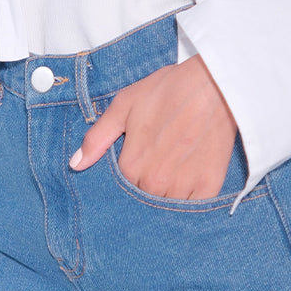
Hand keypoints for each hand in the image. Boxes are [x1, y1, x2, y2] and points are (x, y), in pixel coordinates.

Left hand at [70, 54, 238, 198]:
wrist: (215, 83)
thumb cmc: (169, 90)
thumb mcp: (125, 104)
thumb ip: (98, 137)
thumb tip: (76, 165)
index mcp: (132, 165)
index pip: (123, 185)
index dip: (131, 169)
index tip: (140, 155)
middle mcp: (156, 182)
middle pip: (145, 197)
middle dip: (148, 183)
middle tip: (160, 158)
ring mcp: (184, 186)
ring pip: (168, 206)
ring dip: (169, 192)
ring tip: (176, 166)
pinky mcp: (209, 185)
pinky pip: (194, 206)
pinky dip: (191, 198)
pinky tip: (191, 177)